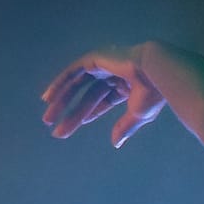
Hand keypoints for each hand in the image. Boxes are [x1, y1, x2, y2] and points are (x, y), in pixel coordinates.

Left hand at [40, 45, 166, 147]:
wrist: (155, 72)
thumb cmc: (152, 93)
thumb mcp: (138, 114)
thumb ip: (124, 127)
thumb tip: (116, 144)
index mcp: (126, 85)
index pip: (102, 100)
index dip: (89, 113)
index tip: (78, 124)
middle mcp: (114, 73)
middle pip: (87, 95)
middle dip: (71, 112)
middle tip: (56, 129)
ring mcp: (104, 65)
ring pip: (77, 84)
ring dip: (61, 101)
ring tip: (48, 119)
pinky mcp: (94, 59)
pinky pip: (72, 72)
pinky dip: (59, 84)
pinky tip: (48, 98)